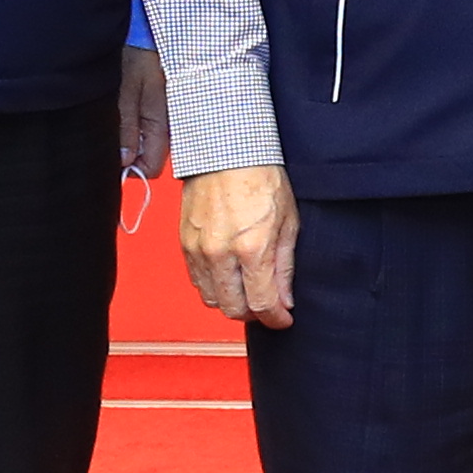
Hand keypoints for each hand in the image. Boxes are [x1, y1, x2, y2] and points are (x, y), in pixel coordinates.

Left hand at [117, 44, 168, 182]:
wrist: (149, 29)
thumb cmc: (137, 55)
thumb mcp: (124, 92)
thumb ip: (125, 127)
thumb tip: (124, 160)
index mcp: (161, 123)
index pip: (153, 167)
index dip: (132, 169)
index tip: (115, 161)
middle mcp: (171, 123)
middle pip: (153, 157)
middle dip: (133, 154)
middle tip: (114, 133)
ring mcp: (171, 115)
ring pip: (152, 144)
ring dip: (135, 138)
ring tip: (121, 113)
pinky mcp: (167, 106)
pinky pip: (155, 128)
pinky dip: (140, 125)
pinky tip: (129, 106)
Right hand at [183, 163, 298, 325]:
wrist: (227, 152)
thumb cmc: (262, 179)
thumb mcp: (288, 222)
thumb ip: (284, 266)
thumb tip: (285, 300)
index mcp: (251, 248)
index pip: (261, 303)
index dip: (275, 319)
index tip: (283, 320)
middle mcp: (220, 254)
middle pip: (232, 309)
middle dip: (253, 314)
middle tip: (267, 306)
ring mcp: (198, 250)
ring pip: (211, 299)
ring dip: (231, 302)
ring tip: (248, 289)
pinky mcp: (184, 244)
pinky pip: (197, 281)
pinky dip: (213, 286)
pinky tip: (228, 275)